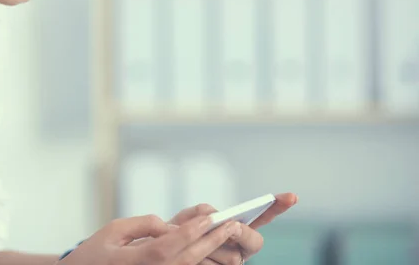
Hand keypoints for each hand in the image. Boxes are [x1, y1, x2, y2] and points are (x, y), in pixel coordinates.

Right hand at [58, 214, 243, 264]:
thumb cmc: (94, 253)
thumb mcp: (112, 231)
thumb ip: (142, 225)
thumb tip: (168, 225)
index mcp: (132, 261)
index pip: (166, 246)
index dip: (189, 232)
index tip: (209, 218)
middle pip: (184, 261)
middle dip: (209, 242)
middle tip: (230, 226)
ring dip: (210, 254)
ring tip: (227, 238)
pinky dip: (198, 263)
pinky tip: (212, 252)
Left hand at [168, 193, 297, 263]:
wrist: (162, 254)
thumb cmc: (177, 233)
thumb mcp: (185, 218)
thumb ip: (199, 213)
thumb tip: (212, 216)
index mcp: (238, 230)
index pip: (262, 217)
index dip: (277, 206)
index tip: (291, 196)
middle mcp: (240, 249)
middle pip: (254, 241)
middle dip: (242, 233)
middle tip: (231, 227)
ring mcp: (231, 262)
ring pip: (233, 257)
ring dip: (213, 248)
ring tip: (194, 247)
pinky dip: (204, 261)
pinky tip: (195, 258)